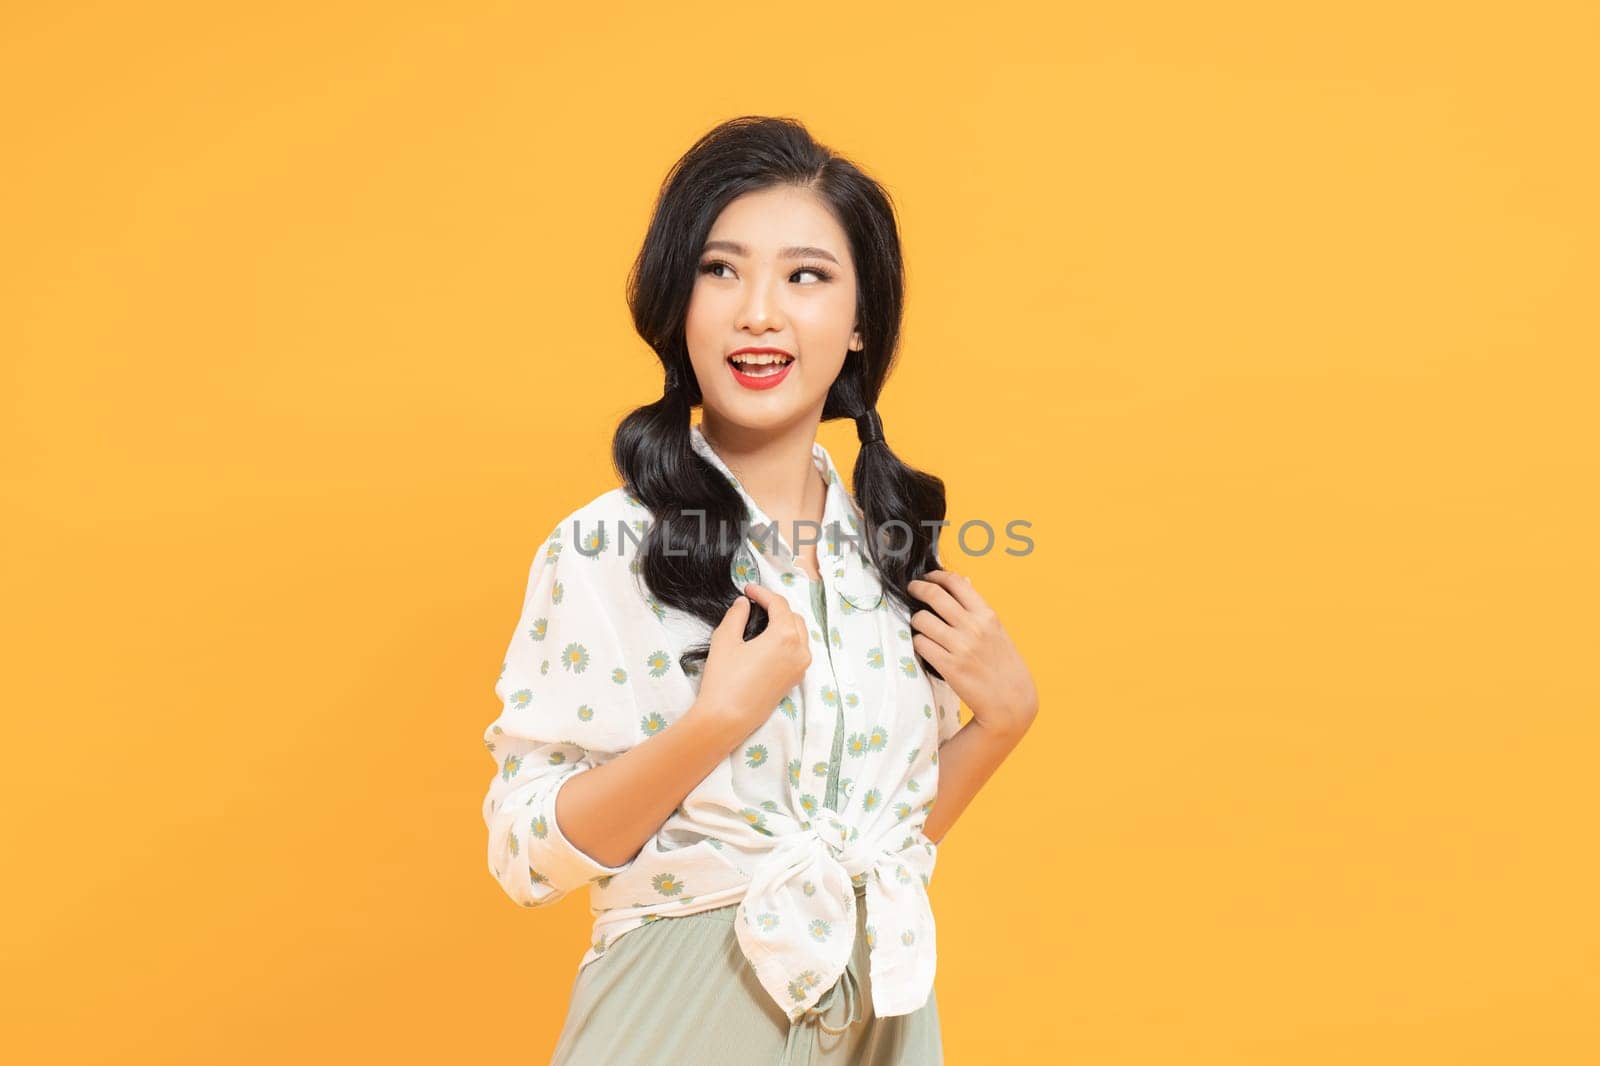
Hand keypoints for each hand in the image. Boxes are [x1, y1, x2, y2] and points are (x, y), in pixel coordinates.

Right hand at [694, 582, 812, 736]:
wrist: (727, 718)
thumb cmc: (724, 679)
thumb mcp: (725, 640)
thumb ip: (736, 616)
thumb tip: (744, 604)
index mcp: (785, 636)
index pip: (779, 605)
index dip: (763, 593)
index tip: (748, 590)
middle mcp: (800, 650)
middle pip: (793, 618)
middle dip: (776, 607)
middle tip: (754, 602)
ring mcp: (800, 667)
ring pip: (799, 634)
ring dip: (784, 622)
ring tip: (762, 619)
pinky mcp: (795, 680)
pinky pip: (798, 651)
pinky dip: (787, 640)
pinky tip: (769, 640)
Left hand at [907, 569, 1038, 741]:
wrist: (1011, 702)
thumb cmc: (1003, 665)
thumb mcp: (997, 631)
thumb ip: (978, 607)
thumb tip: (964, 580)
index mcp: (987, 615)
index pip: (956, 583)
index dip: (936, 576)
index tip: (927, 578)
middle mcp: (974, 627)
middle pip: (934, 595)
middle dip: (917, 589)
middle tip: (911, 590)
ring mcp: (961, 647)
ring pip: (921, 619)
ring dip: (917, 621)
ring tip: (921, 627)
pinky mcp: (949, 666)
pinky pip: (920, 644)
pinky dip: (918, 643)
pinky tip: (924, 646)